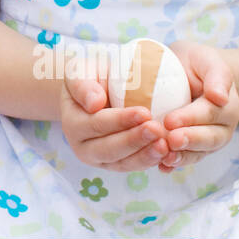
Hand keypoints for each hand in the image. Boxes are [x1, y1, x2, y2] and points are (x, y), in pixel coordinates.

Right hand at [60, 50, 169, 170]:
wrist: (95, 92)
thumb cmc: (90, 77)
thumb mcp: (80, 72)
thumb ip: (82, 85)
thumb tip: (94, 104)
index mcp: (72, 124)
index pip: (96, 124)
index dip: (120, 120)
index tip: (144, 112)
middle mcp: (82, 147)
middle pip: (109, 149)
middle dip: (134, 141)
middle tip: (157, 130)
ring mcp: (100, 160)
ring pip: (123, 163)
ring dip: (145, 155)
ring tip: (165, 145)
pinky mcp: (117, 165)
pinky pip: (134, 166)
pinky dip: (150, 161)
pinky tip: (167, 152)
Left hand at [154, 41, 238, 173]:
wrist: (188, 73)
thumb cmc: (196, 64)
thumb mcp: (207, 60)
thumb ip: (217, 75)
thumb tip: (220, 97)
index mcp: (226, 105)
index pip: (209, 113)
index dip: (190, 118)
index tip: (170, 120)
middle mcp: (221, 127)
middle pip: (208, 138)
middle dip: (189, 141)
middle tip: (170, 140)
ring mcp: (207, 141)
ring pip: (198, 153)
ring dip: (182, 157)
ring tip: (165, 158)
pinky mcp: (192, 149)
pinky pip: (186, 159)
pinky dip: (174, 165)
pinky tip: (162, 167)